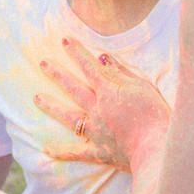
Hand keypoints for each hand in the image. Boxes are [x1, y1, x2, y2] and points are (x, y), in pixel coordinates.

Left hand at [35, 39, 170, 171]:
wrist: (157, 148)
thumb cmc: (156, 115)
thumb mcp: (142, 88)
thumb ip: (121, 73)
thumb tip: (102, 58)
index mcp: (109, 92)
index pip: (89, 67)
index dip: (76, 53)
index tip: (64, 40)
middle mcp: (98, 109)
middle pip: (74, 88)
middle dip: (57, 74)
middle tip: (42, 63)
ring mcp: (96, 131)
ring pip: (69, 117)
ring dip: (52, 106)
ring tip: (36, 98)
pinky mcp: (99, 152)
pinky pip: (77, 152)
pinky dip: (62, 151)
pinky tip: (46, 149)